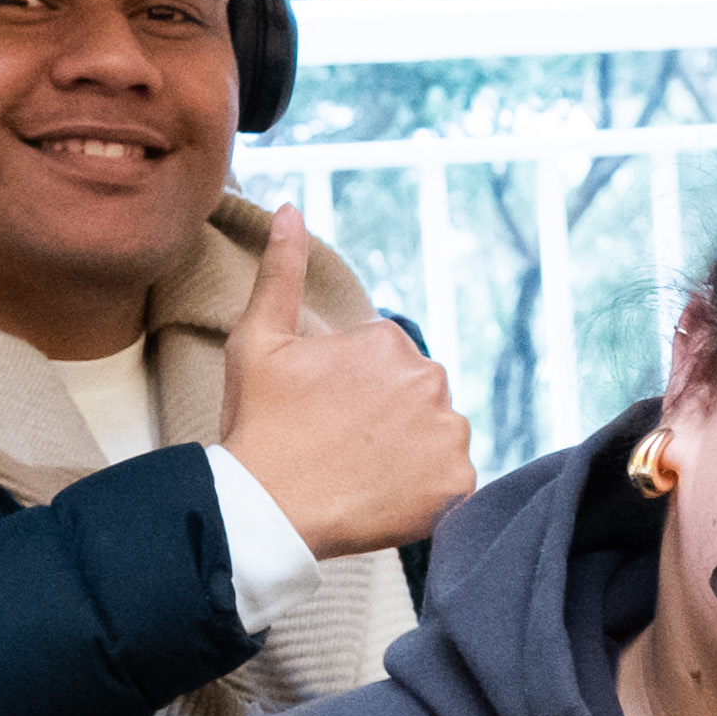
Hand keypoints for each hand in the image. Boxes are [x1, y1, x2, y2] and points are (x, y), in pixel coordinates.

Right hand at [218, 203, 473, 555]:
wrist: (265, 507)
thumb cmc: (258, 422)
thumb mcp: (258, 339)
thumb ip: (281, 272)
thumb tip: (291, 209)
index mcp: (389, 343)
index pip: (387, 364)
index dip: (353, 390)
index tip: (325, 412)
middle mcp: (430, 380)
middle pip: (418, 397)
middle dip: (388, 415)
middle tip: (341, 443)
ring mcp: (449, 434)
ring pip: (438, 436)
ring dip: (411, 450)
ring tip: (362, 469)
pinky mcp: (458, 484)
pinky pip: (453, 482)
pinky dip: (428, 490)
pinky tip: (385, 494)